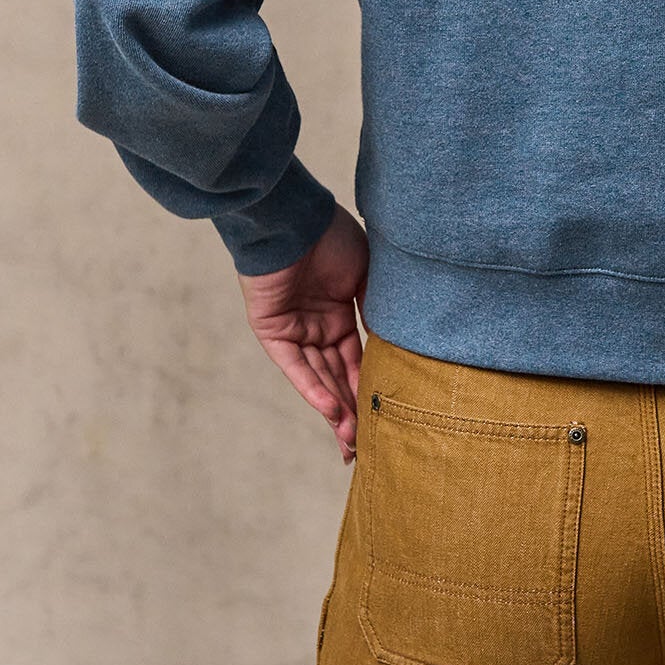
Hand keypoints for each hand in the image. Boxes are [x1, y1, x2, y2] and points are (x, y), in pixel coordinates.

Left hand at [237, 206, 370, 462]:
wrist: (295, 216)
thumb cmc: (332, 236)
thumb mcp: (368, 274)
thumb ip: (376, 309)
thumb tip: (393, 343)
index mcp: (340, 312)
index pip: (357, 359)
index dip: (369, 387)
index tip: (386, 416)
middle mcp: (317, 325)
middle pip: (337, 376)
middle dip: (351, 410)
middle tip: (366, 447)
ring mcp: (295, 330)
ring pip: (318, 378)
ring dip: (334, 409)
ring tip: (351, 442)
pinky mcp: (272, 330)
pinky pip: (295, 367)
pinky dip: (313, 389)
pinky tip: (332, 411)